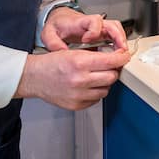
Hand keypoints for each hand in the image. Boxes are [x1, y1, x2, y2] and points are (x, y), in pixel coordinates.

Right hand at [16, 48, 131, 109]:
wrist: (34, 78)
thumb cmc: (51, 64)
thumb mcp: (73, 52)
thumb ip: (94, 55)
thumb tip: (114, 57)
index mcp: (79, 63)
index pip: (112, 61)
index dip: (121, 57)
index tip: (124, 56)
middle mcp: (80, 80)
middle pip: (112, 76)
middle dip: (114, 70)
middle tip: (110, 66)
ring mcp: (79, 95)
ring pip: (106, 89)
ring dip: (105, 82)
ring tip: (95, 76)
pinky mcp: (77, 105)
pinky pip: (97, 99)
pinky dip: (96, 92)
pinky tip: (88, 86)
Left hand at [41, 9, 127, 51]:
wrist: (60, 19)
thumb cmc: (57, 25)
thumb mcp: (49, 33)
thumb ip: (53, 43)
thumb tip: (62, 53)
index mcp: (80, 21)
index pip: (93, 21)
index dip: (93, 31)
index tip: (87, 40)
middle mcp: (93, 23)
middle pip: (112, 24)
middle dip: (118, 37)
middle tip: (120, 50)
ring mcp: (99, 27)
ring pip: (117, 29)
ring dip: (122, 41)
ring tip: (122, 54)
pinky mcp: (102, 33)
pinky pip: (116, 35)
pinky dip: (120, 44)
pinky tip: (118, 55)